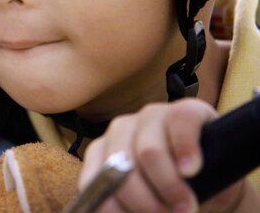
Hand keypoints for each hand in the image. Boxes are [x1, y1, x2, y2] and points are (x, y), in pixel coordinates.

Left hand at [79, 99, 253, 211]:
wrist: (216, 171)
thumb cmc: (175, 191)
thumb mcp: (150, 202)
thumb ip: (129, 207)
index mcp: (103, 153)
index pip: (95, 181)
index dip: (113, 208)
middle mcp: (121, 130)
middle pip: (122, 169)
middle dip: (145, 202)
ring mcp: (150, 116)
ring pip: (148, 151)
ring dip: (168, 185)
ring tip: (186, 206)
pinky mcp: (184, 109)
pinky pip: (180, 125)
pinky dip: (185, 150)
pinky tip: (191, 170)